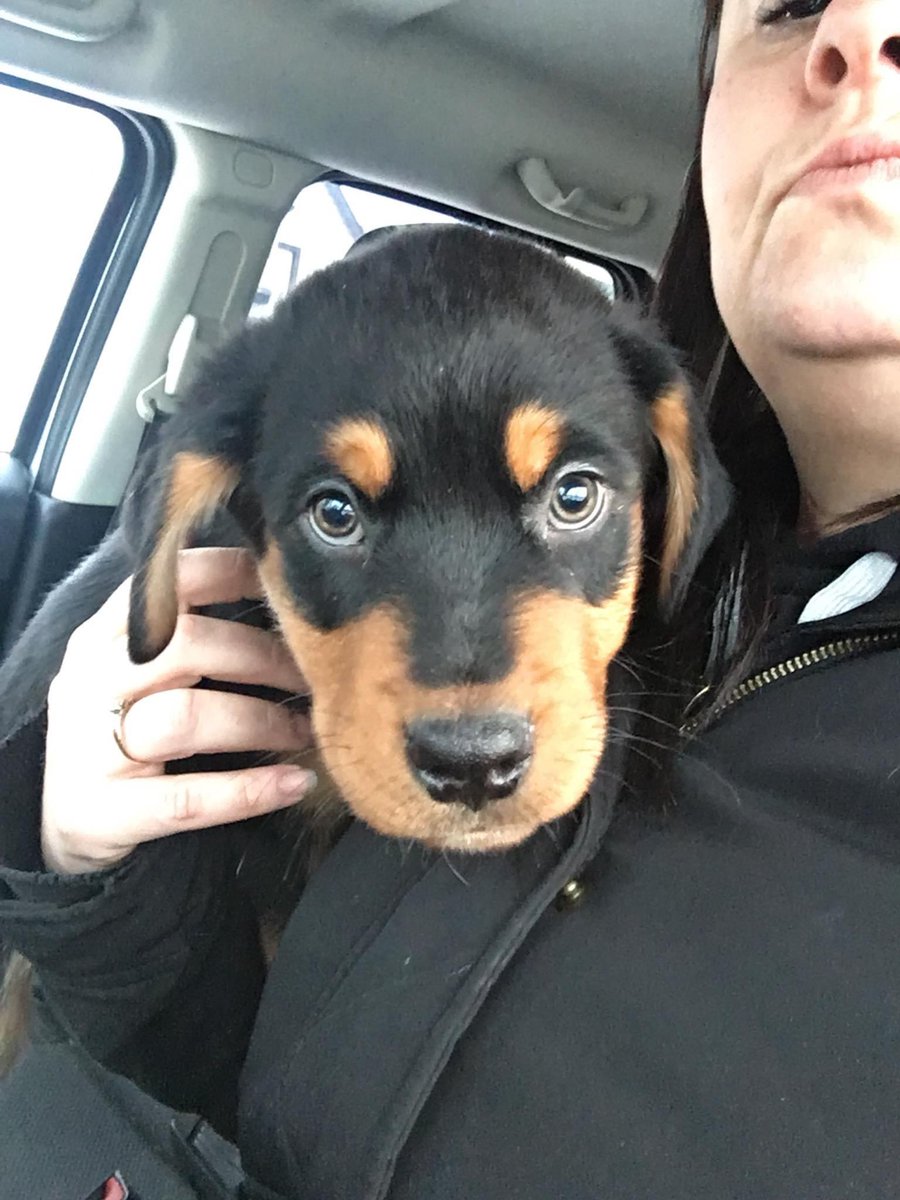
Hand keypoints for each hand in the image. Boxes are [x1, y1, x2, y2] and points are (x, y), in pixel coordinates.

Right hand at [42, 547, 315, 873]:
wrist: (57, 823)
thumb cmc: (120, 729)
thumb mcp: (137, 670)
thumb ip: (189, 633)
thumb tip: (281, 602)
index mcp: (103, 635)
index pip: (168, 582)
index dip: (232, 574)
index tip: (284, 587)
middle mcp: (92, 680)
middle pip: (187, 646)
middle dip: (264, 658)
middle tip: (311, 678)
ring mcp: (91, 747)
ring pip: (187, 717)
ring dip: (263, 721)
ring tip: (305, 732)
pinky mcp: (104, 812)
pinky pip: (188, 798)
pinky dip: (250, 790)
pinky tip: (295, 783)